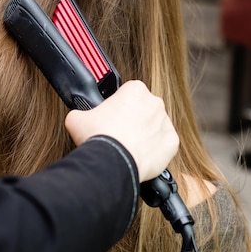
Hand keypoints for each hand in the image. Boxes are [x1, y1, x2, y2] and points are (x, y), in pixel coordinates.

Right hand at [64, 80, 178, 182]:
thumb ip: (81, 112)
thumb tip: (78, 117)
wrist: (113, 162)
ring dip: (144, 135)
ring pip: (154, 127)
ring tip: (128, 148)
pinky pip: (164, 145)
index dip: (118, 107)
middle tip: (119, 134)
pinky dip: (155, 151)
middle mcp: (154, 102)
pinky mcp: (173, 142)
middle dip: (133, 120)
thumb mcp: (77, 118)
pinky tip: (139, 156)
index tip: (112, 119)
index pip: (128, 94)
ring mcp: (166, 122)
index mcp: (135, 89)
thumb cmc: (98, 137)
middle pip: (143, 109)